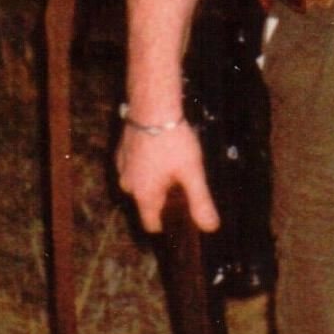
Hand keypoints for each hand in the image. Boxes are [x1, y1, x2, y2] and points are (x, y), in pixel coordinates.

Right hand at [116, 119, 220, 233]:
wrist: (152, 106)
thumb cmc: (172, 140)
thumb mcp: (192, 173)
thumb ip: (200, 202)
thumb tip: (210, 227)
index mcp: (144, 195)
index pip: (151, 224)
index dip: (168, 226)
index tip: (183, 220)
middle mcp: (128, 185)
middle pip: (148, 203)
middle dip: (166, 200)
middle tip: (186, 185)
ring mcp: (123, 167)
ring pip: (142, 184)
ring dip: (157, 181)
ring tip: (177, 167)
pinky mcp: (123, 151)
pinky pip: (137, 167)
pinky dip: (149, 166)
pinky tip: (164, 154)